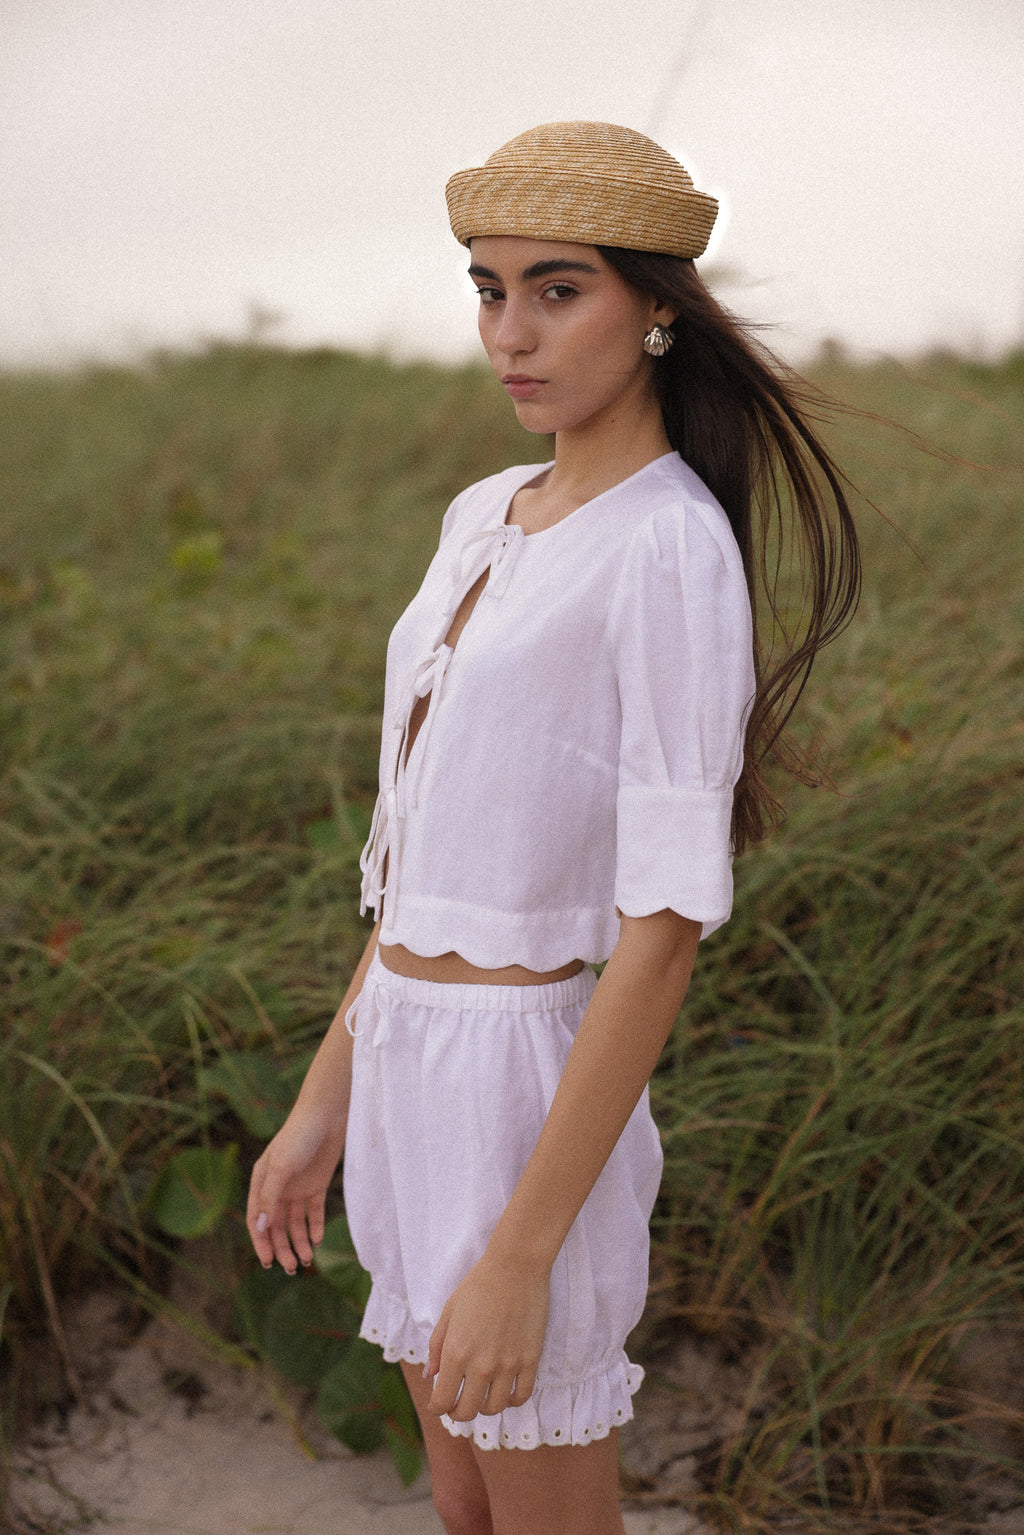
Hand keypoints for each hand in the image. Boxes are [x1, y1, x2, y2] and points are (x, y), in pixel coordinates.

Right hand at [246, 1106, 346, 1274]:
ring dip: (299, 1241)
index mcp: (261, 1182)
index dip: (261, 1242)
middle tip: (293, 1267)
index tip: (268, 1263)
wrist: (327, 1115)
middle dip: (282, 1248)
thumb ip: (270, 1197)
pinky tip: (318, 1239)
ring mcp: (298, 1186)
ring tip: (307, 1259)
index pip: (258, 1219)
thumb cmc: (299, 1136)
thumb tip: (261, 1228)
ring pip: (295, 1222)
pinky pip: (314, 1211)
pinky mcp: (317, 1184)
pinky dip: (315, 1226)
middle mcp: (278, 1187)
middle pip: (277, 1225)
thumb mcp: (281, 1167)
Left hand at [425, 1250, 550, 1421]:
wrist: (515, 1267)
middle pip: (467, 1412)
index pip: (442, 1402)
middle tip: (458, 1402)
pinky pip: (521, 1396)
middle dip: (458, 1412)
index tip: (439, 1403)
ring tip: (481, 1394)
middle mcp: (481, 1365)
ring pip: (494, 1408)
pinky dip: (511, 1400)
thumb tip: (430, 1376)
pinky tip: (505, 1390)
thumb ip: (437, 1347)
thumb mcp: (449, 1312)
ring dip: (484, 1406)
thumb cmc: (478, 1285)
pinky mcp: (530, 1360)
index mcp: (456, 1353)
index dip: (437, 1407)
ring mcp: (508, 1365)